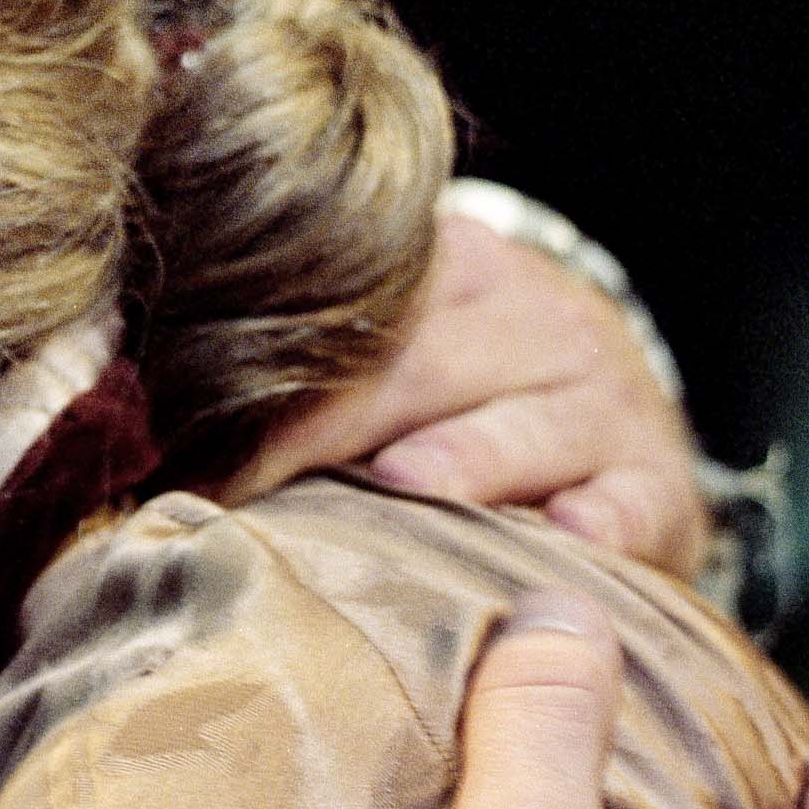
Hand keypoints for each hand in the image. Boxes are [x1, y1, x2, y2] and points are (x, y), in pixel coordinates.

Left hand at [234, 211, 705, 570]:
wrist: (614, 424)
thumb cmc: (461, 400)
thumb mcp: (401, 347)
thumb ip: (309, 363)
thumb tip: (149, 424)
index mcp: (458, 271)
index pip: (356, 312)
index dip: (275, 379)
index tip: (196, 444)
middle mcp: (540, 322)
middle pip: (425, 365)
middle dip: (331, 428)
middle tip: (252, 487)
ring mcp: (607, 404)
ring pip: (529, 424)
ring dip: (464, 457)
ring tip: (401, 485)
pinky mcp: (659, 488)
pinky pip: (628, 503)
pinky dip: (596, 522)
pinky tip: (559, 537)